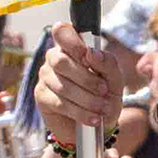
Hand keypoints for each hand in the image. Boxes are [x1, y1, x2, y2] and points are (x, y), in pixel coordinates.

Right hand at [34, 27, 134, 149]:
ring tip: (103, 109)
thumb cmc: (105, 96)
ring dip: (87, 99)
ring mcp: (46, 78)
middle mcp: (54, 59)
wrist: (98, 125)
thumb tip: (92, 53)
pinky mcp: (42, 98)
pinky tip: (93, 119)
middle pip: (61, 61)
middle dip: (86, 78)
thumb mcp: (114, 80)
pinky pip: (59, 103)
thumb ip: (108, 63)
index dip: (73, 42)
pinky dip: (80, 112)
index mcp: (72, 47)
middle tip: (104, 90)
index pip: (61, 31)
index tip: (87, 56)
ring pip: (62, 85)